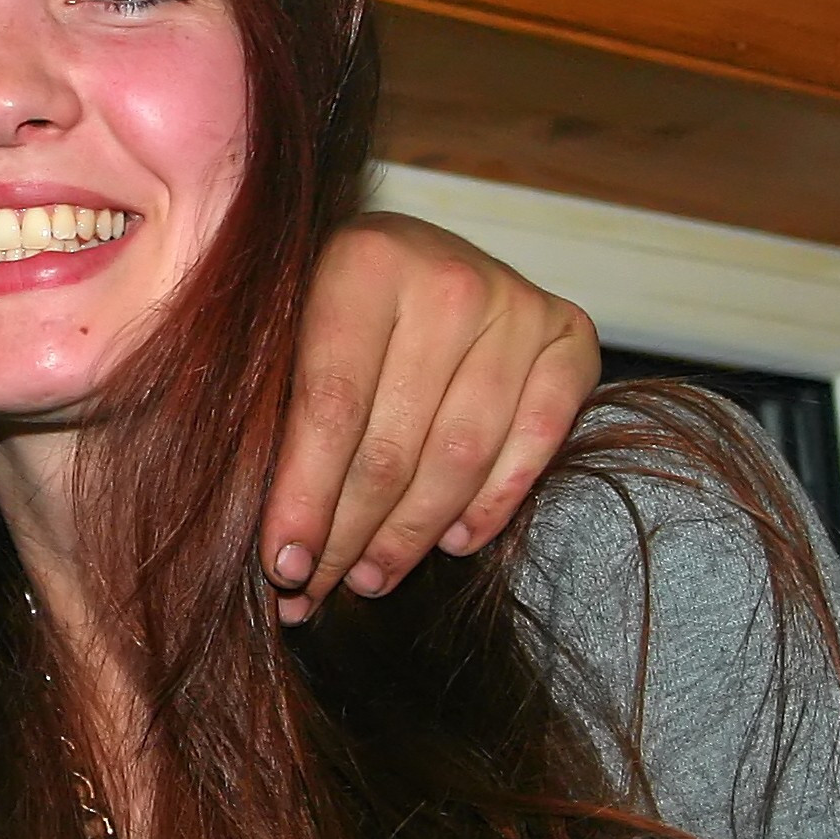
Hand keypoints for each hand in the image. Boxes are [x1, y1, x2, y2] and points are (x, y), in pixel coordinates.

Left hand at [260, 210, 598, 619]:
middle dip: (349, 534)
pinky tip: (450, 541)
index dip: (305, 498)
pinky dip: (492, 506)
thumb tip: (273, 551)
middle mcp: (449, 278)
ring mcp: (516, 305)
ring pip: (459, 459)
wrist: (420, 250)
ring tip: (371, 575)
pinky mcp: (569, 334)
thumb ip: (270, 408)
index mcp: (363, 260)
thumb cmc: (333, 299)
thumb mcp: (286, 322)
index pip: (330, 407)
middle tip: (317, 588)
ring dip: (411, 536)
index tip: (282, 566)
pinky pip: (534, 445)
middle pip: (393, 445)